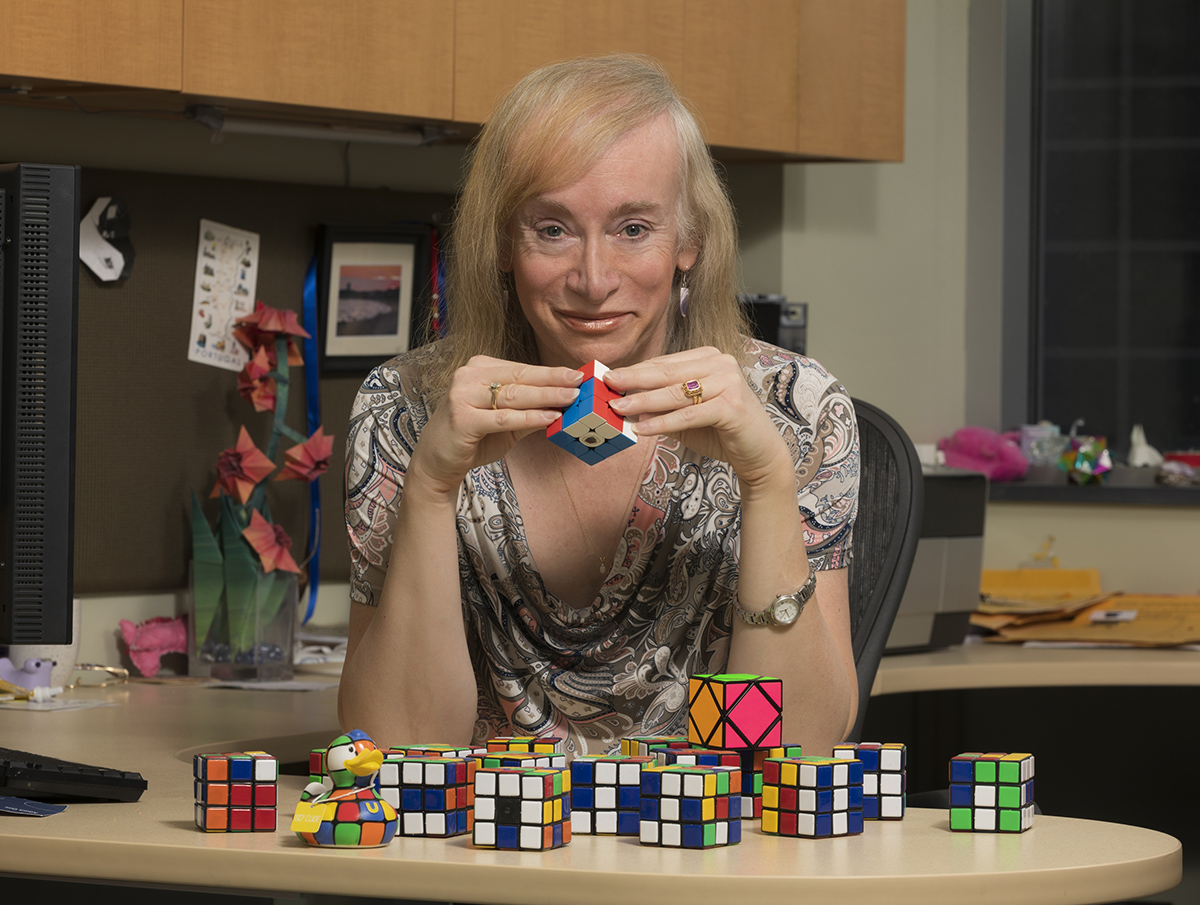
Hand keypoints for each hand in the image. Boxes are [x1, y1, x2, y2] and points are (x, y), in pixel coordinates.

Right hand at [408, 356, 583, 495]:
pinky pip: (503, 418)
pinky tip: (550, 418)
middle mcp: (468, 376)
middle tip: (580, 382)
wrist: (437, 463)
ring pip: (513, 396)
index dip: (551, 372)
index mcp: (479, 369)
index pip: (521, 369)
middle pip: (520, 378)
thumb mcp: (506, 422)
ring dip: (545, 397)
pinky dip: (529, 418)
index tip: (577, 374)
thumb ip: (531, 411)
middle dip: (553, 381)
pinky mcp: (462, 418)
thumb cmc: (473, 439)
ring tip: (571, 399)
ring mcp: (462, 395)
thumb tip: (566, 404)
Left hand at [605, 347, 791, 487]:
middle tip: (606, 384)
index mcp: (708, 358)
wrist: (759, 454)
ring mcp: (729, 382)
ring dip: (644, 401)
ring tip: (618, 408)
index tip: (608, 377)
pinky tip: (642, 429)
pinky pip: (689, 414)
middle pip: (667, 372)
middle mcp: (720, 363)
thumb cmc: (722, 431)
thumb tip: (626, 405)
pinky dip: (663, 422)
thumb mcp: (685, 417)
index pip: (664, 363)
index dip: (634, 371)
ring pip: (676, 393)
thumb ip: (660, 408)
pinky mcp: (732, 406)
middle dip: (633, 379)